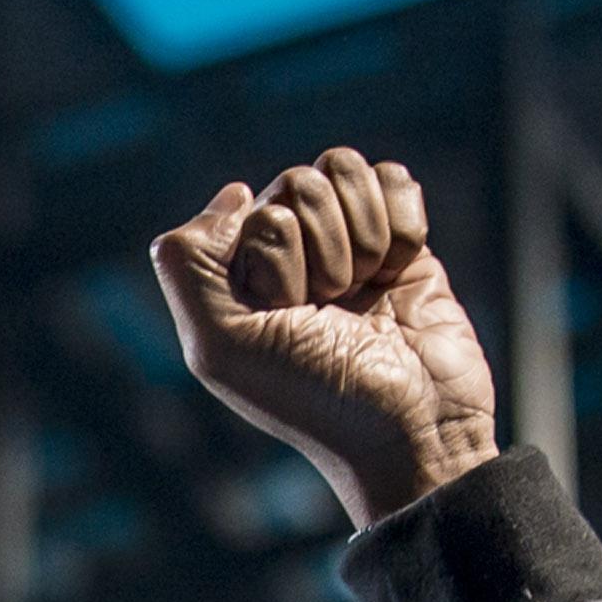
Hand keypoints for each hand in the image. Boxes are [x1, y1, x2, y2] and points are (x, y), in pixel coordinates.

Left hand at [148, 148, 499, 528]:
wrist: (414, 430)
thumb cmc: (315, 398)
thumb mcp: (221, 348)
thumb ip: (187, 267)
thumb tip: (235, 192)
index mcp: (236, 276)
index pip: (252, 209)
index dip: (277, 257)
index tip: (289, 312)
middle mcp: (286, 254)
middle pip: (301, 183)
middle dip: (325, 249)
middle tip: (332, 309)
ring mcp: (344, 244)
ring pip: (344, 171)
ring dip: (363, 235)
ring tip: (364, 295)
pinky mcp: (401, 243)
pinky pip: (394, 179)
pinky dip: (402, 224)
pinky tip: (397, 273)